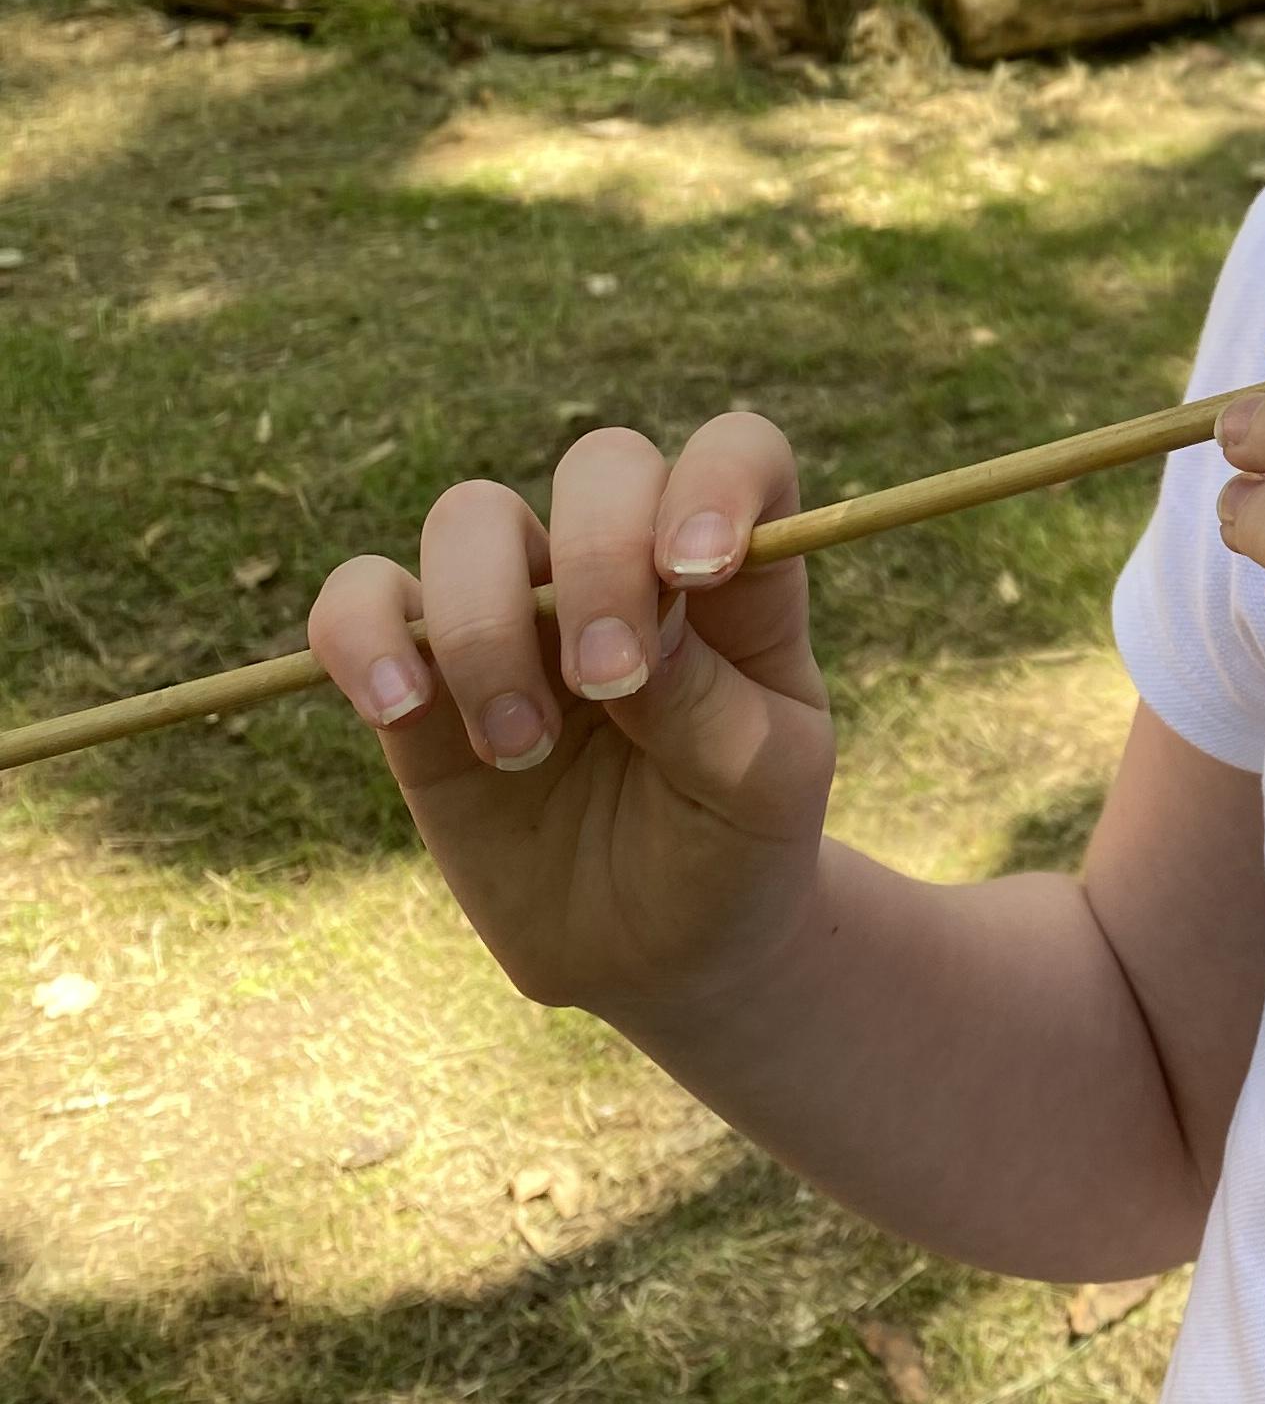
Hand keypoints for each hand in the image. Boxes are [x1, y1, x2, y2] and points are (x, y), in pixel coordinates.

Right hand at [308, 416, 834, 1031]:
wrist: (655, 949)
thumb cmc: (734, 848)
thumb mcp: (765, 790)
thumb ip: (712, 707)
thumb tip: (634, 638)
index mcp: (736, 578)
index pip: (736, 453)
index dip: (717, 480)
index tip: (697, 568)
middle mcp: (625, 568)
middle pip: (598, 466)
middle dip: (597, 559)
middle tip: (607, 684)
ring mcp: (519, 611)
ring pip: (470, 517)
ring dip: (487, 622)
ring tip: (522, 749)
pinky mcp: (425, 677)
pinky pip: (360, 598)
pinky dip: (363, 635)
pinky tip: (401, 710)